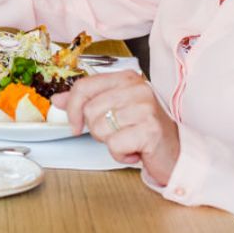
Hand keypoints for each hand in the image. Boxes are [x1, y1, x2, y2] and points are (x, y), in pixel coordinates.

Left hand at [52, 71, 180, 183]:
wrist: (176, 152)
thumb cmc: (144, 130)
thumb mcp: (114, 110)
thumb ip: (86, 102)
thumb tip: (57, 99)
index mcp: (126, 78)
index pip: (84, 86)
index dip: (72, 107)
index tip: (74, 123)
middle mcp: (136, 89)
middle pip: (90, 110)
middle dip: (97, 128)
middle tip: (118, 132)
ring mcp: (144, 108)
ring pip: (100, 128)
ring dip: (110, 142)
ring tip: (128, 139)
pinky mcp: (149, 130)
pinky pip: (114, 144)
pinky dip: (120, 154)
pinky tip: (135, 150)